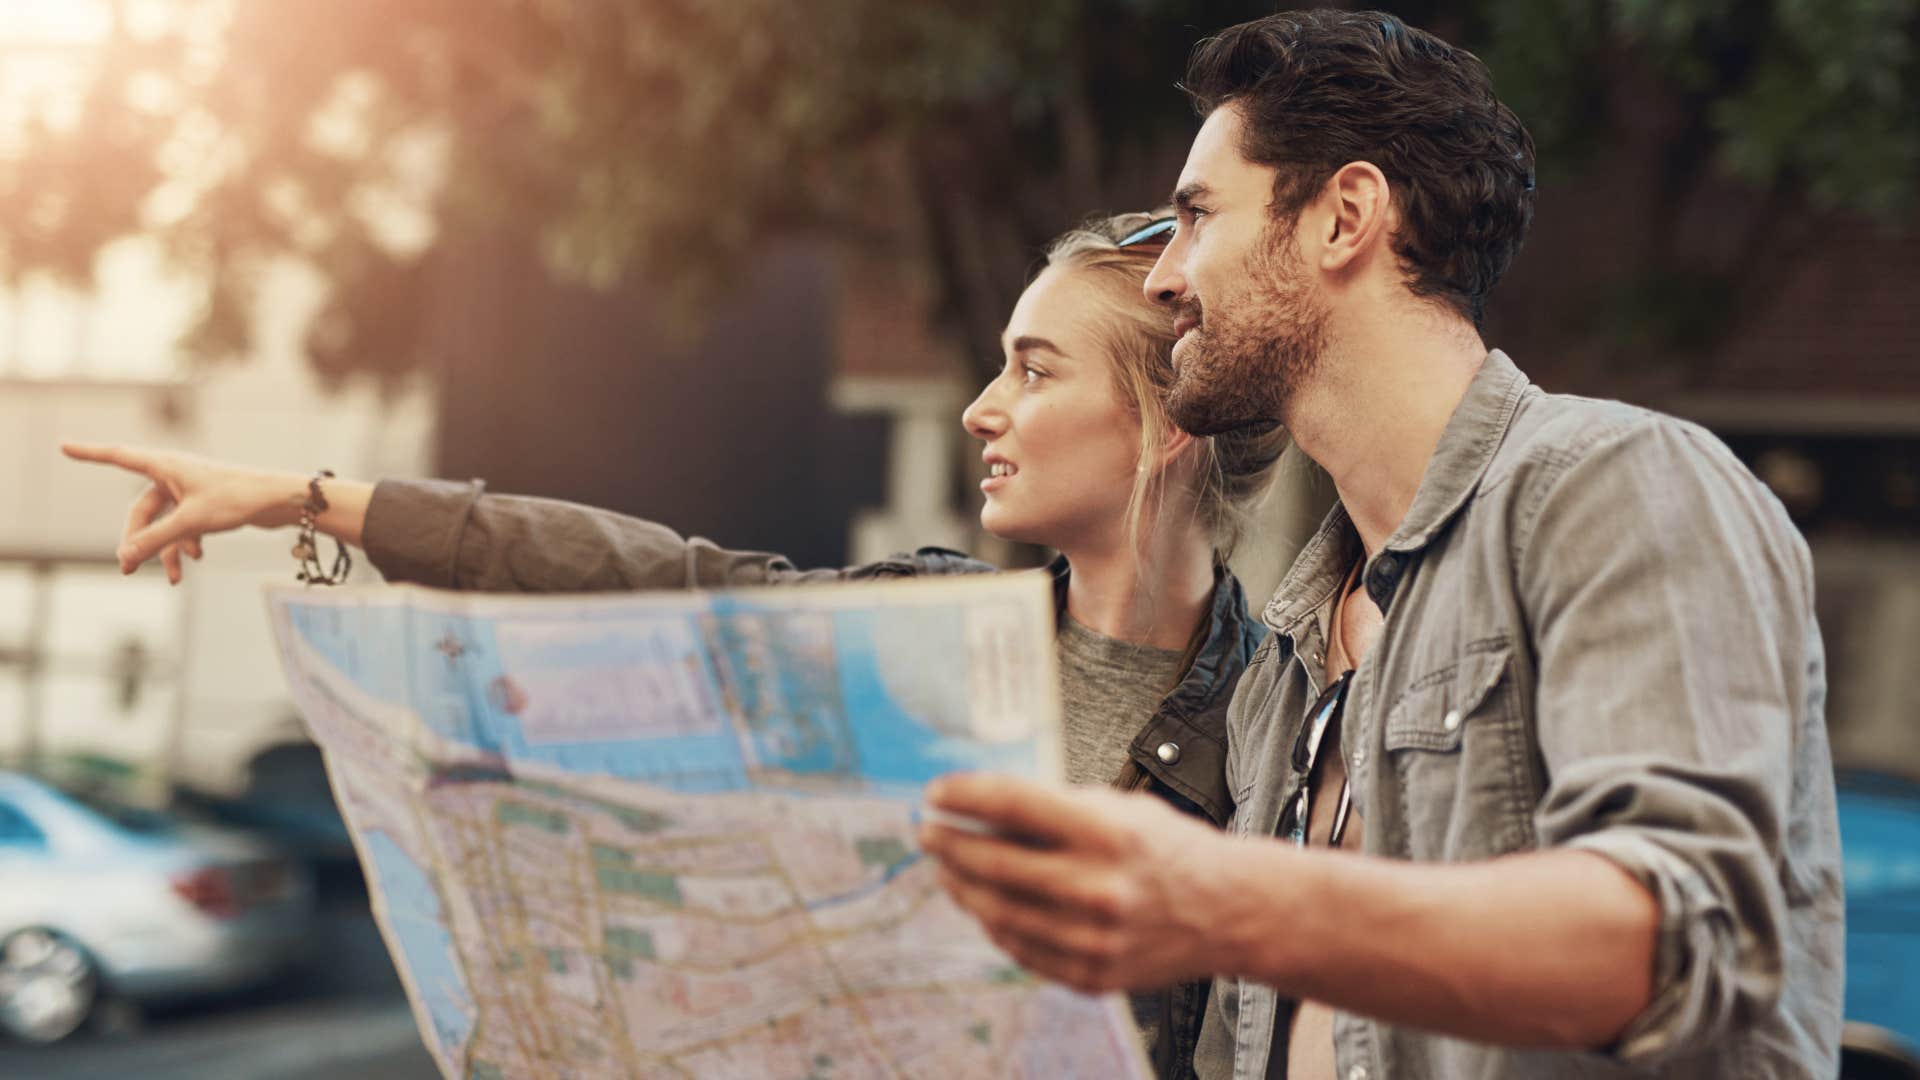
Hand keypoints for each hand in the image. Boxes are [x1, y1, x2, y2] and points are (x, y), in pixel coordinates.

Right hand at [61, 442, 304, 583]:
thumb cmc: (238, 500)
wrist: (281, 500)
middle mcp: (175, 473)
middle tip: (127, 568)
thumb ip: (156, 540)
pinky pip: (183, 525)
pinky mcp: (207, 503)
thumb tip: (124, 557)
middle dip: (137, 539)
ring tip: (171, 578)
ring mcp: (191, 489)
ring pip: (164, 522)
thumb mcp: (192, 522)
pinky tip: (195, 560)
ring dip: (164, 549)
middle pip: (142, 509)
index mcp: (166, 465)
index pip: (119, 456)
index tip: (63, 445)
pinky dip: (185, 543)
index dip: (90, 453)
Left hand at [918, 772, 1237, 993]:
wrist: (1228, 911)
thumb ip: (1054, 809)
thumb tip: (979, 809)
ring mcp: (1093, 939)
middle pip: (993, 862)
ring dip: (961, 886)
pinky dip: (993, 924)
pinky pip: (1020, 949)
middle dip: (949, 844)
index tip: (936, 792)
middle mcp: (1098, 888)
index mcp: (1106, 833)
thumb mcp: (1118, 808)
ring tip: (946, 868)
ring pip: (997, 911)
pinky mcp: (1092, 975)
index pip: (1011, 805)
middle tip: (926, 830)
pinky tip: (983, 904)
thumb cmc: (1168, 849)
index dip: (963, 796)